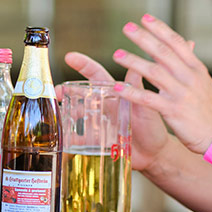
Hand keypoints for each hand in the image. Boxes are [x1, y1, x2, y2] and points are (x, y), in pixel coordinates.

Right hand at [63, 48, 169, 172]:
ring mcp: (98, 123)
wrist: (155, 154)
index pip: (97, 74)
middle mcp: (104, 105)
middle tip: (55, 92)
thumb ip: (138, 89)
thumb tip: (135, 66)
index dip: (83, 65)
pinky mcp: (97, 140)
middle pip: (79, 94)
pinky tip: (63, 140)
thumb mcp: (146, 107)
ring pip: (76, 114)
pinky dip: (69, 139)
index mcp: (115, 93)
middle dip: (65, 91)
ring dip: (65, 113)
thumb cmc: (153, 127)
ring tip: (58, 116)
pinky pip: (79, 139)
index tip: (69, 57)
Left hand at [109, 14, 211, 154]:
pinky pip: (148, 99)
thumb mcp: (205, 83)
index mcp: (196, 69)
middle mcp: (189, 78)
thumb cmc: (209, 111)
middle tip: (126, 27)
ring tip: (116, 54)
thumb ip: (192, 64)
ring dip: (133, 62)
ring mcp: (181, 93)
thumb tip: (189, 43)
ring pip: (154, 72)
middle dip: (144, 38)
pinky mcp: (173, 111)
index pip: (177, 43)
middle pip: (163, 52)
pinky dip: (132, 92)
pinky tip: (117, 87)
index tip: (145, 18)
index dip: (160, 29)